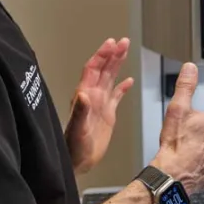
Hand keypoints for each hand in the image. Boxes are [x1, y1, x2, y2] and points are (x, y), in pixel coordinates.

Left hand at [65, 38, 134, 174]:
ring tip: (125, 50)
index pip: (93, 69)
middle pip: (104, 69)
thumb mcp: (77, 129)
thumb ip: (81, 111)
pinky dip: (123, 87)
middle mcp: (93, 96)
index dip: (102, 55)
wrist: (77, 162)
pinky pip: (116, 96)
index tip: (111, 43)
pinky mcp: (108, 114)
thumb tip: (84, 94)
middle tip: (123, 41)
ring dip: (117, 64)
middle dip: (112, 54)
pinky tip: (129, 81)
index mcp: (85, 95)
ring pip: (110, 78)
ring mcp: (101, 104)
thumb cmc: (73, 147)